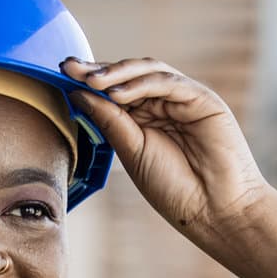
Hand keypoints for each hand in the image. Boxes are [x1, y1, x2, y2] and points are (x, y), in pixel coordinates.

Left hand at [60, 57, 273, 236]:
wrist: (214, 210)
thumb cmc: (175, 189)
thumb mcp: (132, 152)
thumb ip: (109, 121)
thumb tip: (78, 92)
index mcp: (145, 119)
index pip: (114, 91)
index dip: (89, 81)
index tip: (62, 73)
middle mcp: (164, 105)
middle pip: (128, 76)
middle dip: (98, 71)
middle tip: (70, 67)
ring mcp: (183, 100)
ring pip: (148, 71)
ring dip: (118, 73)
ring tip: (92, 81)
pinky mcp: (202, 99)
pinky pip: (169, 82)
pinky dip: (142, 83)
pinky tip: (120, 93)